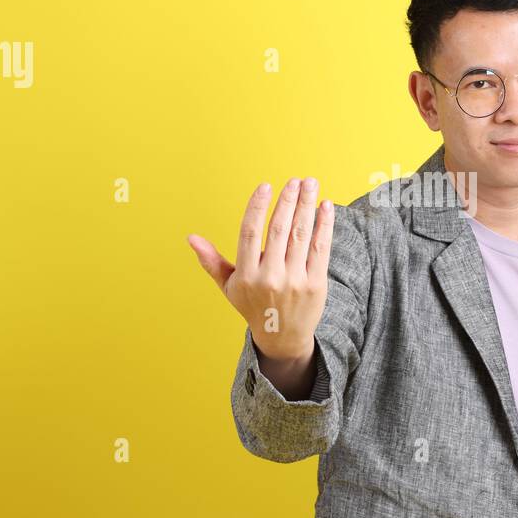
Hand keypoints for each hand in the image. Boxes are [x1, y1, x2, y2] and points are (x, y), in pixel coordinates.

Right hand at [188, 176, 332, 361]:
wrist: (282, 337)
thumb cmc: (253, 306)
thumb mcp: (229, 286)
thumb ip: (212, 261)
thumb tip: (191, 238)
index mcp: (247, 275)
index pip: (250, 233)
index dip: (258, 207)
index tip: (266, 186)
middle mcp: (270, 277)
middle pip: (279, 230)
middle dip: (288, 201)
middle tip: (296, 180)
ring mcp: (294, 281)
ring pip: (301, 235)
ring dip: (307, 206)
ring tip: (310, 184)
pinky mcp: (315, 284)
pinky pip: (320, 248)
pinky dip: (324, 225)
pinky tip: (326, 206)